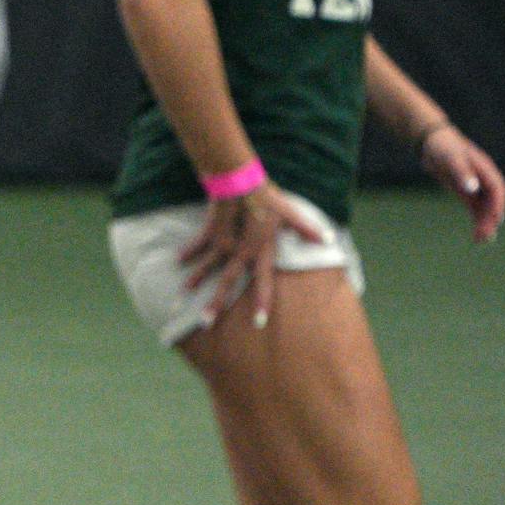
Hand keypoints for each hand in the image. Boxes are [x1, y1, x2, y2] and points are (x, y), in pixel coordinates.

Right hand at [178, 178, 323, 329]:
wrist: (241, 181)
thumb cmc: (267, 197)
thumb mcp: (289, 213)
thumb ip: (305, 228)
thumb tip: (326, 240)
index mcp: (261, 250)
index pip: (262, 281)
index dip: (261, 302)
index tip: (258, 322)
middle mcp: (240, 251)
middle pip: (228, 281)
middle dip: (216, 303)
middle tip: (206, 322)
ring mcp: (223, 242)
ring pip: (208, 267)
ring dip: (196, 281)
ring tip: (183, 296)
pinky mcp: (211, 231)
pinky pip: (198, 244)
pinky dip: (188, 251)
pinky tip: (178, 261)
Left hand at [420, 124, 504, 242]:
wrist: (432, 143)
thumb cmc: (443, 147)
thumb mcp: (451, 159)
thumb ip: (462, 173)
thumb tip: (472, 189)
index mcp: (485, 170)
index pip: (497, 189)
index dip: (497, 204)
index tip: (496, 219)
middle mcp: (484, 180)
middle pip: (492, 202)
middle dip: (490, 219)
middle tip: (484, 237)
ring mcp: (476, 186)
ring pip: (484, 208)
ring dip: (484, 223)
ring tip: (481, 241)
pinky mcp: (466, 192)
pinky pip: (475, 208)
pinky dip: (477, 220)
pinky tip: (477, 234)